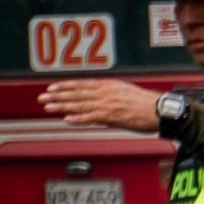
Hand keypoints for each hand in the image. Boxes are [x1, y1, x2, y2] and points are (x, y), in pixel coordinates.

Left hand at [38, 79, 164, 132]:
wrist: (161, 110)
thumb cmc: (148, 104)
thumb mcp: (127, 91)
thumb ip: (111, 93)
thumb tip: (100, 97)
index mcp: (109, 85)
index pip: (82, 84)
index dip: (65, 86)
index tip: (52, 87)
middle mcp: (105, 93)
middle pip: (77, 94)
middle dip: (58, 96)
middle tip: (42, 97)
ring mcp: (108, 104)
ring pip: (80, 105)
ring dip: (62, 106)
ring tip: (48, 107)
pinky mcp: (113, 117)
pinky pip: (91, 118)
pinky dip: (78, 119)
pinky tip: (67, 120)